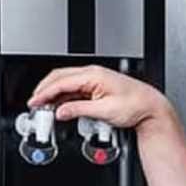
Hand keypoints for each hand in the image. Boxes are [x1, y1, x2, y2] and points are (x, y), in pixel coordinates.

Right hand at [27, 65, 169, 130]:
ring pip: (66, 83)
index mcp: (93, 75)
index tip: (34, 102)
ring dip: (53, 94)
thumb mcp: (105, 112)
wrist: (150, 108)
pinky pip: (75, 89)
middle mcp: (93, 74)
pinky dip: (64, 97)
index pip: (61, 82)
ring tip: (44, 106)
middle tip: (34, 103)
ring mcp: (94, 79)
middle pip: (60, 78)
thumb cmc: (135, 105)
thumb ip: (79, 110)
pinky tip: (59, 106)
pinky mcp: (97, 87)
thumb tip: (61, 112)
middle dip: (44, 90)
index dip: (44, 92)